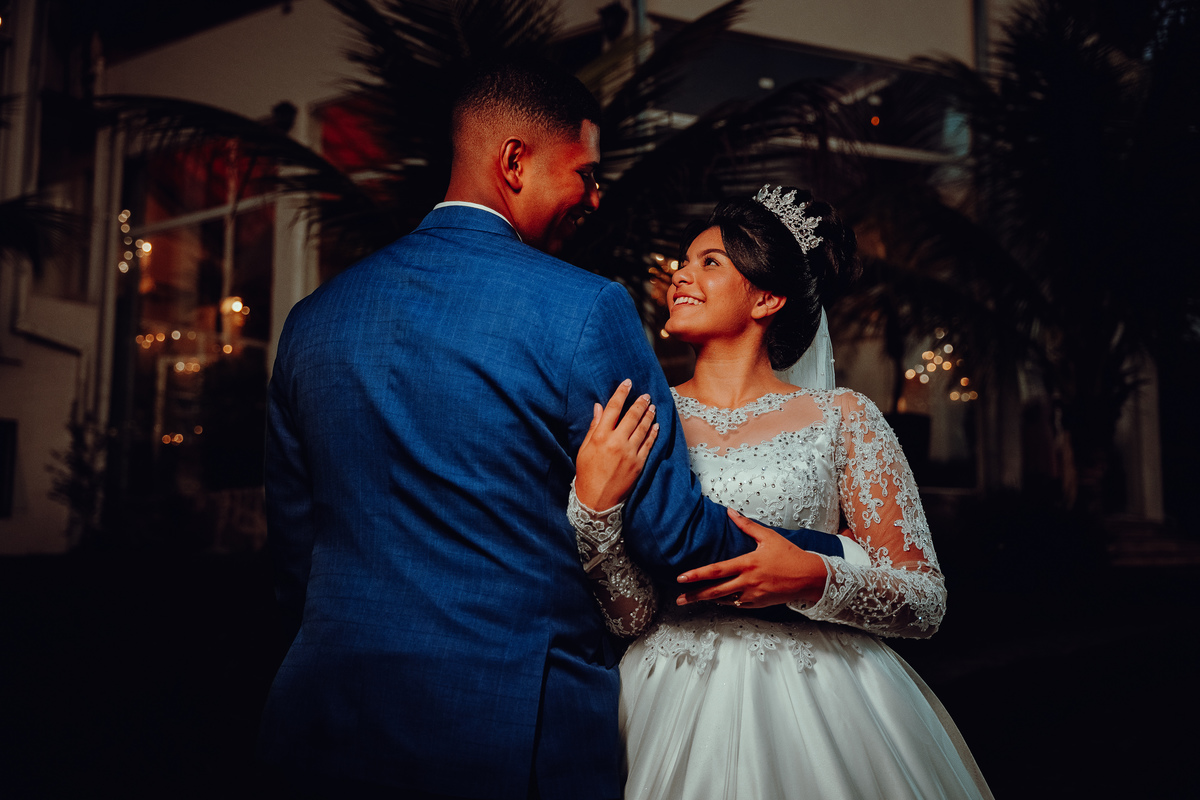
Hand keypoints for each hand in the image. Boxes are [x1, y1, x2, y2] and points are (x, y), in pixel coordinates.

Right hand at [574, 379, 658, 509]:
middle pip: (631, 416)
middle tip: (646, 395)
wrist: (596, 499)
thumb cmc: (587, 473)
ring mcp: (629, 453)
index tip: (627, 383)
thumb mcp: (584, 448)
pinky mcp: (639, 464)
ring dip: (649, 415)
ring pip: (643, 428)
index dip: (621, 393)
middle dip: (640, 403)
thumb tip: (598, 407)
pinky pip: (648, 444)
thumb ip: (593, 427)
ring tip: (652, 406)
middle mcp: (616, 442)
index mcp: (600, 436)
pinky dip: (653, 433)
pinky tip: (656, 425)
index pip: (613, 408)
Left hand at [675, 508, 828, 608]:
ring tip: (692, 600)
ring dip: (708, 600)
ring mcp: (753, 595)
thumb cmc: (790, 555)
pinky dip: (727, 601)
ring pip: (725, 600)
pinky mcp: (759, 603)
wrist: (810, 577)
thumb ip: (746, 525)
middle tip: (679, 599)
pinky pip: (738, 604)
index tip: (681, 577)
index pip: (716, 570)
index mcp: (747, 564)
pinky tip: (718, 600)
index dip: (697, 574)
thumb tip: (730, 512)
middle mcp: (748, 581)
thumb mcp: (768, 537)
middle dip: (695, 596)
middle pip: (715, 591)